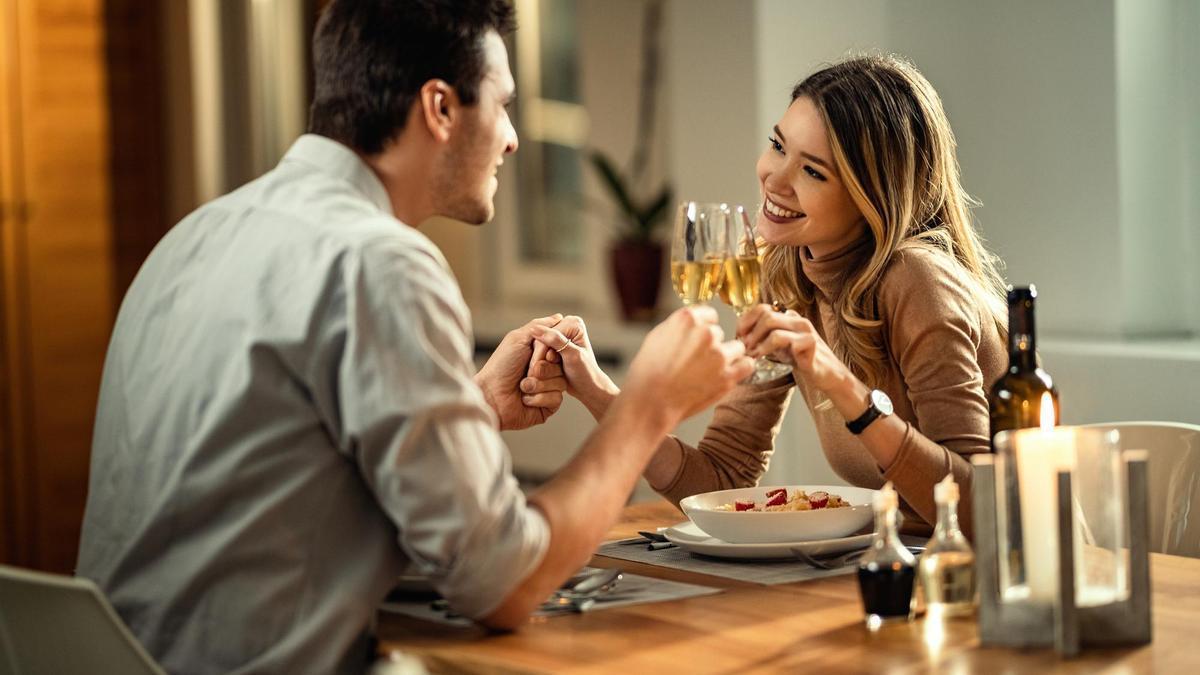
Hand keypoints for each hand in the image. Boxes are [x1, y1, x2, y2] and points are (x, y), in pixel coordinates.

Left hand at [475, 315, 567, 430]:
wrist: (491, 396)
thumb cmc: (501, 366)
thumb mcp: (518, 338)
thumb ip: (539, 327)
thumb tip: (559, 317)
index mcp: (540, 354)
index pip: (560, 348)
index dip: (551, 351)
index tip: (541, 353)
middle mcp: (546, 371)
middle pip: (563, 365)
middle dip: (543, 368)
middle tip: (528, 371)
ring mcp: (548, 388)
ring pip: (561, 382)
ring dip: (538, 384)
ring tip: (522, 386)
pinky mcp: (548, 405)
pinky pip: (556, 398)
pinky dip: (538, 397)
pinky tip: (525, 398)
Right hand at [528, 315, 619, 419]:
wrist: (587, 387)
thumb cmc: (585, 373)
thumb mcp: (572, 356)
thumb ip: (555, 341)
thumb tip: (535, 328)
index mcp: (574, 323)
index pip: (547, 334)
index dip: (541, 352)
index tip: (536, 369)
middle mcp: (566, 324)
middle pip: (541, 338)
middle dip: (539, 356)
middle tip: (536, 374)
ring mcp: (559, 333)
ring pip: (538, 346)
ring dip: (538, 361)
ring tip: (538, 375)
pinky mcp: (554, 343)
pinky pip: (539, 351)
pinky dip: (539, 362)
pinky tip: (540, 372)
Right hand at [622, 306, 753, 424]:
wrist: (650, 402)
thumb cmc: (648, 371)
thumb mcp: (658, 335)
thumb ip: (681, 325)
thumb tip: (695, 322)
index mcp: (688, 319)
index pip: (709, 315)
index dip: (702, 329)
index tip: (694, 342)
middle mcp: (706, 333)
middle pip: (719, 333)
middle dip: (710, 346)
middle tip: (694, 362)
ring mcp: (719, 355)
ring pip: (736, 348)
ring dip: (726, 357)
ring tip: (707, 371)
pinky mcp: (728, 376)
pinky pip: (747, 365)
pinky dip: (740, 369)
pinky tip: (727, 375)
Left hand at [735, 303, 848, 392]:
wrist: (827, 374)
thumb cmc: (802, 359)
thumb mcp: (780, 344)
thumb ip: (765, 336)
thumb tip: (741, 336)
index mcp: (789, 316)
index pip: (762, 308)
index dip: (745, 322)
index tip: (738, 337)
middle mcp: (797, 319)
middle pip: (765, 314)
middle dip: (749, 331)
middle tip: (743, 348)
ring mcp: (805, 330)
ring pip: (772, 325)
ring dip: (756, 341)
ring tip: (751, 354)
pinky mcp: (810, 342)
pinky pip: (784, 340)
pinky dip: (767, 349)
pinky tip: (763, 359)